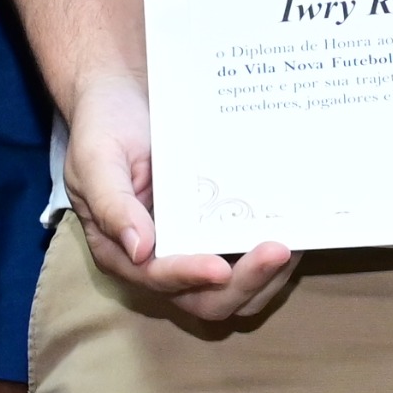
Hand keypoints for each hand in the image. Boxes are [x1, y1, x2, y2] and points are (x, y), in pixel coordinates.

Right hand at [61, 66, 298, 326]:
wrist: (124, 93)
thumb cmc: (104, 125)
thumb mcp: (96, 158)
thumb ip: (112, 204)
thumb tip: (139, 250)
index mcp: (123, 250)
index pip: (158, 278)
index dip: (189, 277)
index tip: (221, 268)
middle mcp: (161, 259)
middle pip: (206, 299)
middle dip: (244, 282)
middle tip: (278, 250)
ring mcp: (193, 247)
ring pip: (236, 289)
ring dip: (266, 275)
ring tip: (294, 242)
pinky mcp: (218, 229)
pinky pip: (248, 253)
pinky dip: (272, 251)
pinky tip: (295, 226)